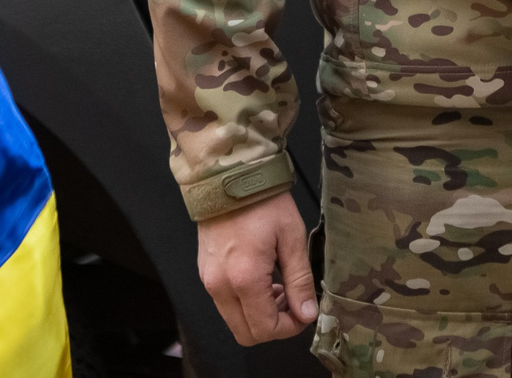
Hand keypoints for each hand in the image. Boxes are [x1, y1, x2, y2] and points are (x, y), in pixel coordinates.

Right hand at [197, 192, 316, 345]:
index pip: (266, 329)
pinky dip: (244, 303)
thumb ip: (300, 281)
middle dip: (273, 326)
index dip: (289, 328)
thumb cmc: (263, 203)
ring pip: (234, 321)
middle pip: (246, 334)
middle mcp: (220, 286)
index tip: (303, 312)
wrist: (229, 177)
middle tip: (291, 302)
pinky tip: (261, 279)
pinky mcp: (204, 273)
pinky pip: (224, 304)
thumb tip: (307, 313)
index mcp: (244, 279)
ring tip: (278, 287)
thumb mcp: (292, 238)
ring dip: (258, 315)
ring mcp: (209, 281)